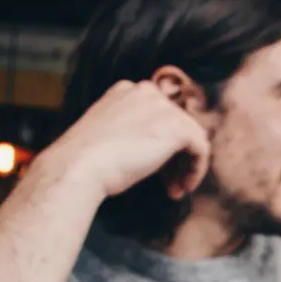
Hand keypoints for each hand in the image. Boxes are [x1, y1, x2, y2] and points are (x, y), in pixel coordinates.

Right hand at [38, 80, 210, 201]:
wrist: (79, 167)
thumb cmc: (87, 162)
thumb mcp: (112, 137)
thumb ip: (136, 133)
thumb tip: (160, 150)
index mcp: (126, 91)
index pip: (159, 116)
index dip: (162, 146)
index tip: (157, 171)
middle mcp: (146, 92)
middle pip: (177, 126)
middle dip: (175, 159)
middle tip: (170, 185)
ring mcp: (163, 107)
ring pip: (191, 138)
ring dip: (186, 166)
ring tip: (175, 190)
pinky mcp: (177, 126)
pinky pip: (201, 149)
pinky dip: (197, 170)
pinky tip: (183, 188)